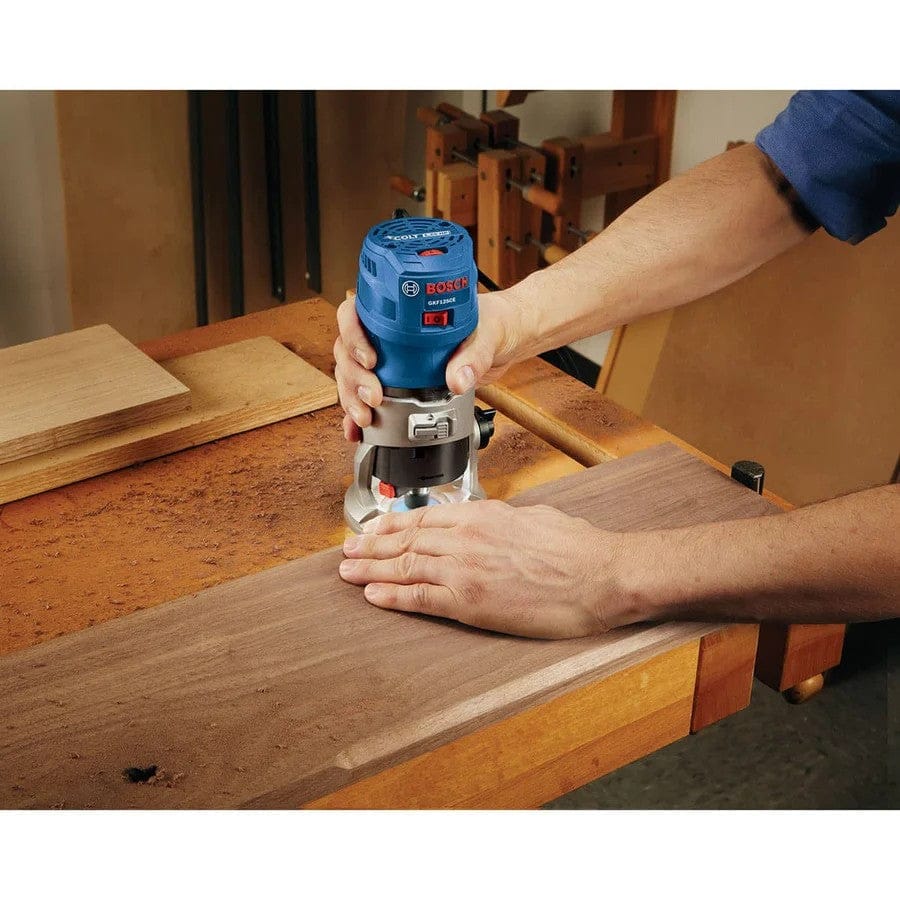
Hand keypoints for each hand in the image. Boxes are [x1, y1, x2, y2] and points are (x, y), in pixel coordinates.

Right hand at [333, 291, 525, 441]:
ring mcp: (391, 360)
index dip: (353, 336)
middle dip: (353, 378)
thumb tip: (457, 379)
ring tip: (365, 418)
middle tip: (373, 397)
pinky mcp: (400, 383)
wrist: (506, 340)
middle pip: (348, 351)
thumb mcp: (486, 335)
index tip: (370, 360)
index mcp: (402, 313)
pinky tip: (357, 430)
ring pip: (353, 376)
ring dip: (352, 398)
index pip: (356, 314)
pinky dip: (359, 415)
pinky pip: (370, 397)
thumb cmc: (493, 323)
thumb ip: (473, 355)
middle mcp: (389, 335)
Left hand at [338, 500, 633, 638]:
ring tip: (348, 571)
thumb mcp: (533, 517)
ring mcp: (465, 570)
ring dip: (371, 569)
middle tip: (347, 550)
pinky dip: (393, 596)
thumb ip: (501, 519)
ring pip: (405, 566)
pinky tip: (373, 595)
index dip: (391, 524)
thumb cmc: (576, 547)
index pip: (423, 518)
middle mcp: (466, 538)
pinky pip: (421, 598)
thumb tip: (488, 520)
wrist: (600, 574)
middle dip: (372, 546)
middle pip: (406, 541)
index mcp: (482, 515)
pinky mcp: (472, 602)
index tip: (372, 529)